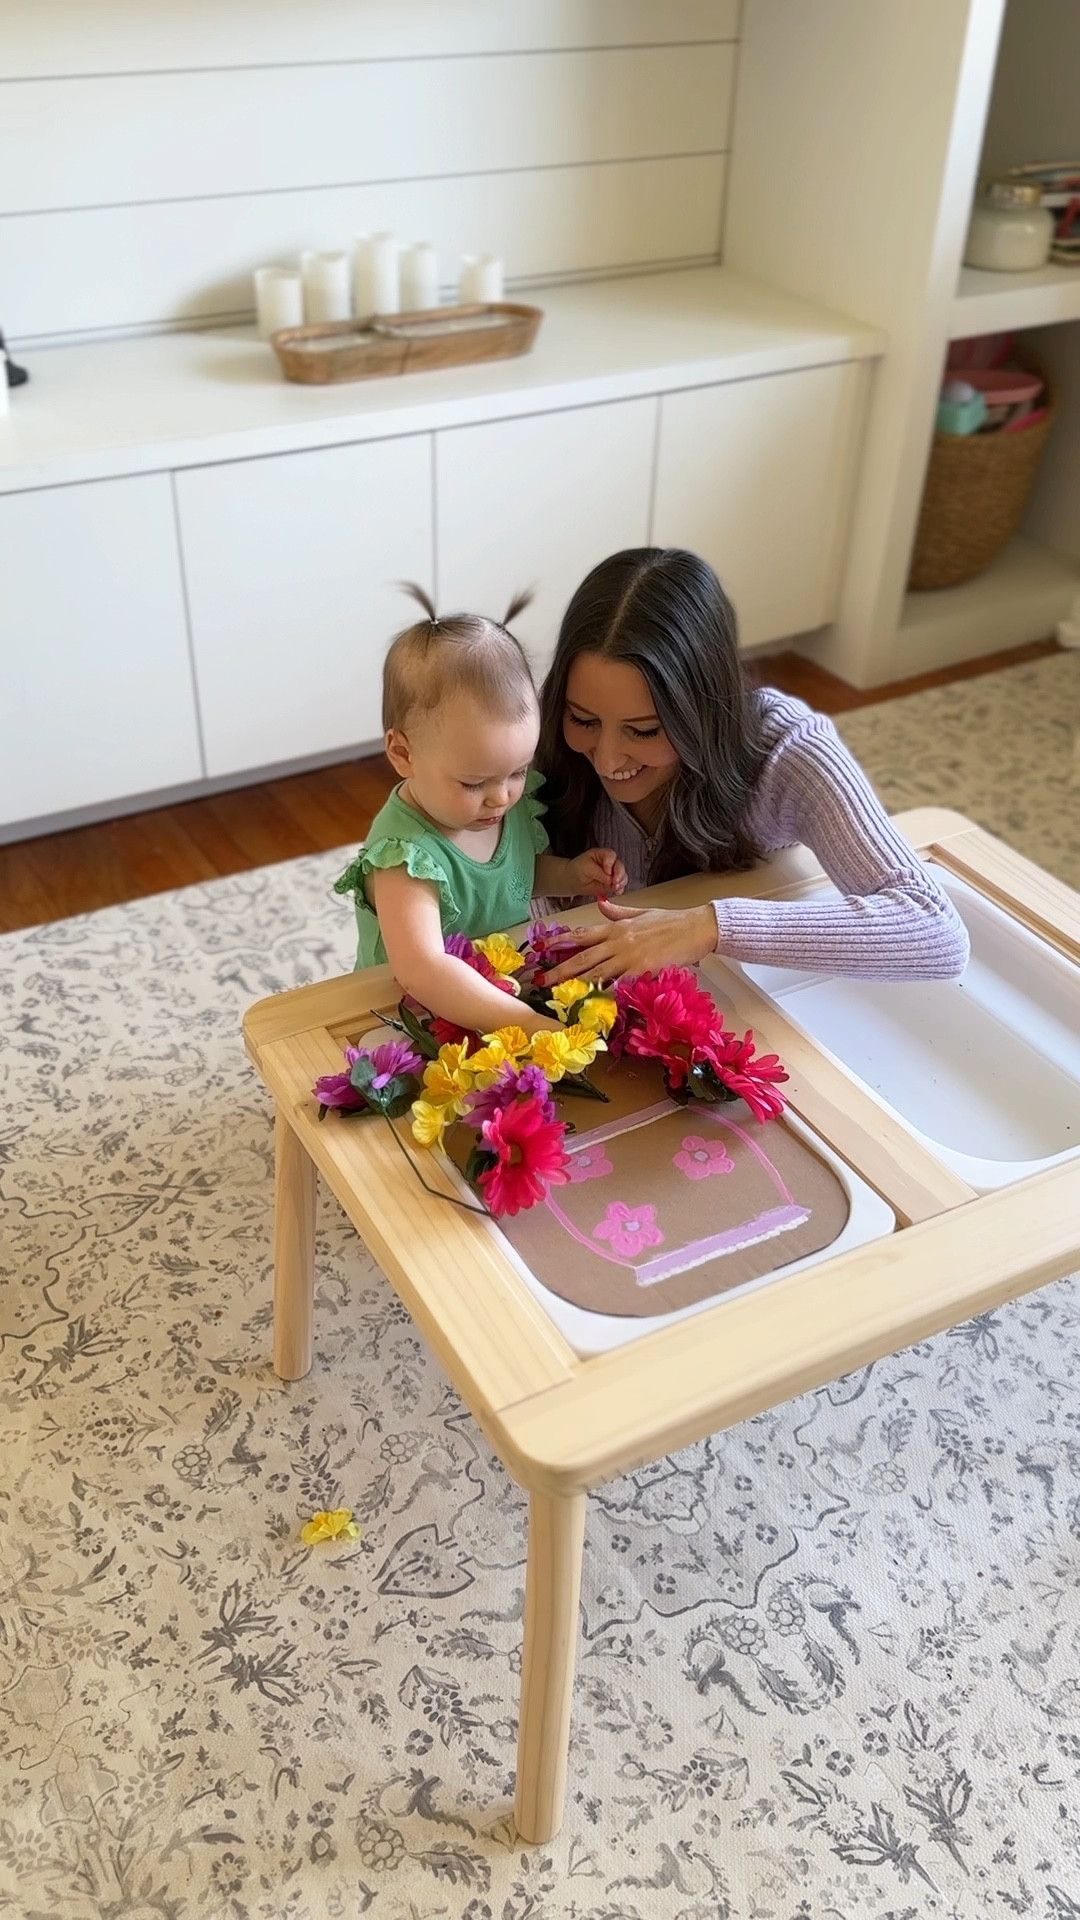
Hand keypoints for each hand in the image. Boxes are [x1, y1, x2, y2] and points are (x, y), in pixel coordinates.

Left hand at [543, 899, 717, 984]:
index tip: (542, 948)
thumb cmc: (672, 921)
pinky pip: (619, 985)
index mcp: (616, 928)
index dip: (560, 941)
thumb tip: (601, 905)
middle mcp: (618, 942)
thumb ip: (618, 912)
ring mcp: (629, 957)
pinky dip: (605, 994)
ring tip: (559, 994)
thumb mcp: (641, 912)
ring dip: (576, 985)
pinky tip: (592, 1003)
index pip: (581, 934)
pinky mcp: (642, 970)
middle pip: (582, 957)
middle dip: (559, 970)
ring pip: (596, 973)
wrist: (696, 927)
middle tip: (541, 980)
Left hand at [569, 847, 627, 898]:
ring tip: (615, 888)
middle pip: (619, 865)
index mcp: (602, 854)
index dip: (610, 864)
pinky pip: (620, 885)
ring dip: (621, 882)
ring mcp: (612, 873)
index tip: (607, 872)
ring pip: (622, 875)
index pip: (611, 855)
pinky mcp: (612, 883)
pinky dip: (620, 889)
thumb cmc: (576, 870)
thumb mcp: (585, 868)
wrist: (572, 881)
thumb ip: (599, 873)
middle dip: (619, 874)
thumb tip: (610, 880)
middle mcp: (609, 863)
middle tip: (615, 882)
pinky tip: (617, 892)